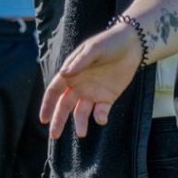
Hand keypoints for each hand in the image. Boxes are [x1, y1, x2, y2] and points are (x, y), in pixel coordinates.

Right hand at [40, 23, 143, 138]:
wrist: (134, 43)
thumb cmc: (110, 42)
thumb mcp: (94, 48)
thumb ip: (80, 61)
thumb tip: (63, 73)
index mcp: (72, 73)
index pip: (54, 91)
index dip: (47, 105)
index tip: (43, 119)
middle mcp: (79, 85)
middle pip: (64, 106)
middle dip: (58, 120)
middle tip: (54, 135)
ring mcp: (93, 92)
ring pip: (81, 112)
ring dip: (80, 123)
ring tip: (81, 133)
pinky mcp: (108, 96)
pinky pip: (101, 111)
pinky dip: (100, 117)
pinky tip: (102, 119)